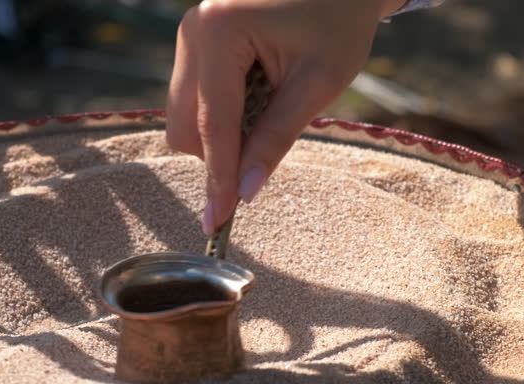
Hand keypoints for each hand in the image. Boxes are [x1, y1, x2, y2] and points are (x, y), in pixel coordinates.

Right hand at [166, 0, 405, 233]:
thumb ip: (276, 139)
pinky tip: (256, 95)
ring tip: (270, 106)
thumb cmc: (339, 21)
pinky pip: (193, 100)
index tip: (217, 223)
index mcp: (220, 32)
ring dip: (221, 134)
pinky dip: (221, 116)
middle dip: (219, 153)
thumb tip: (245, 193)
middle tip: (267, 149)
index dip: (218, 177)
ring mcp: (188, 35)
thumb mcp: (317, 83)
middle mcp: (192, 31)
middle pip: (184, 126)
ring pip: (184, 116)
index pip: (214, 124)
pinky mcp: (194, 42)